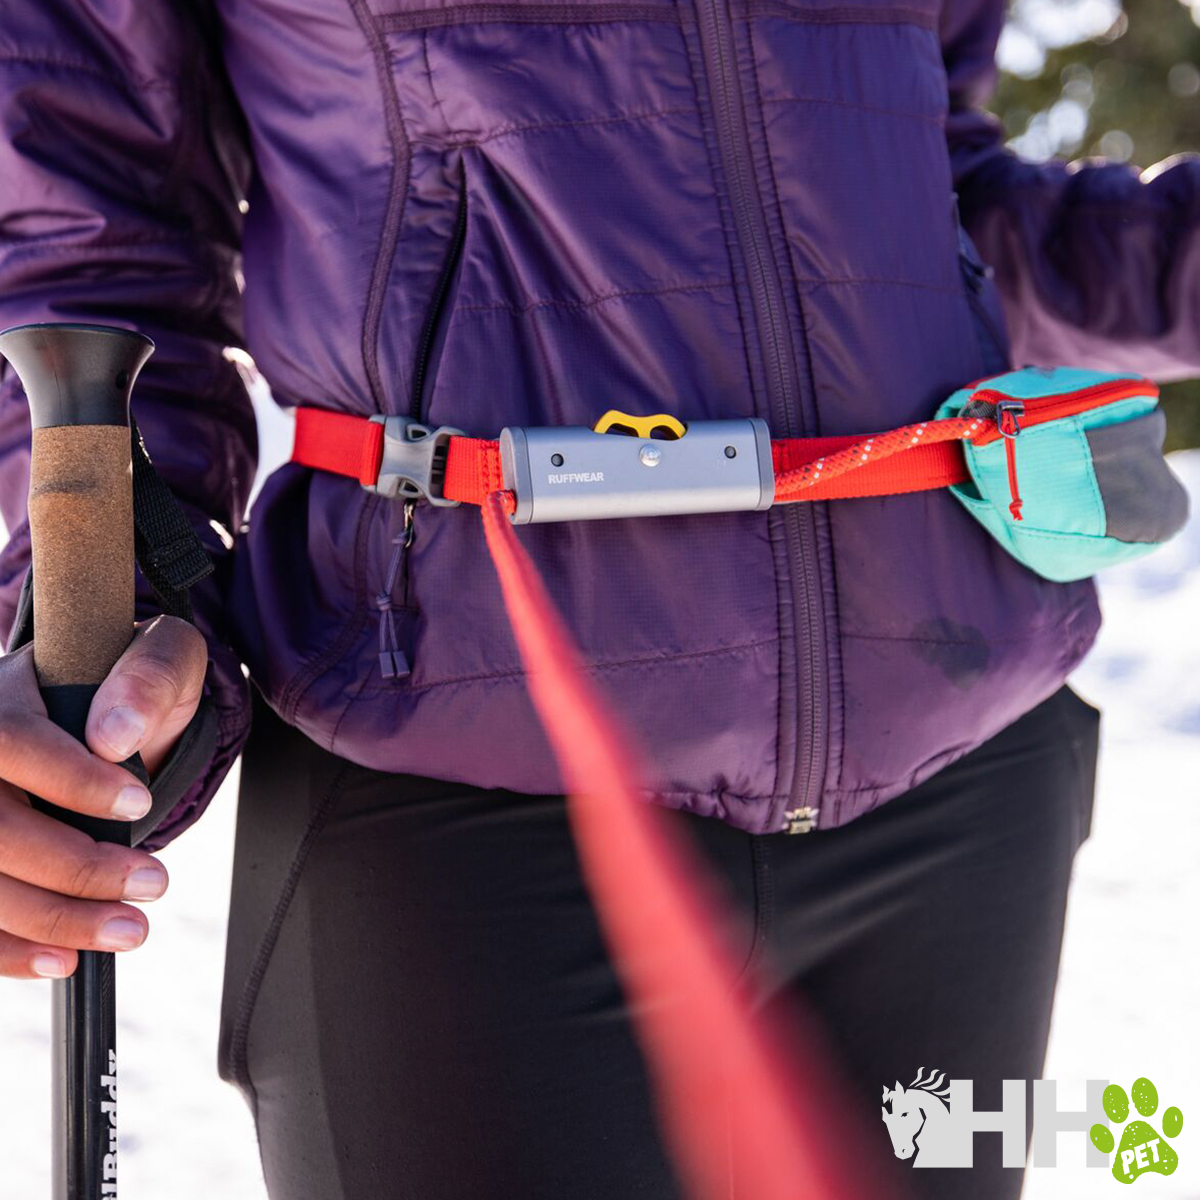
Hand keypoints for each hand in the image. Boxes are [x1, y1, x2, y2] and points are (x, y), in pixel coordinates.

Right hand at [0, 615, 206, 979]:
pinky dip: (11, 948)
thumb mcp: (162, 657)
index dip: (69, 780)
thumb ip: (148, 677)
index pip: (10, 740)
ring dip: (51, 919)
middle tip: (153, 883)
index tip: (137, 803)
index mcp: (1, 697)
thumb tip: (114, 737)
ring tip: (128, 930)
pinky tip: (62, 960)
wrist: (112, 720)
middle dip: (74, 867)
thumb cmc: (134, 684)